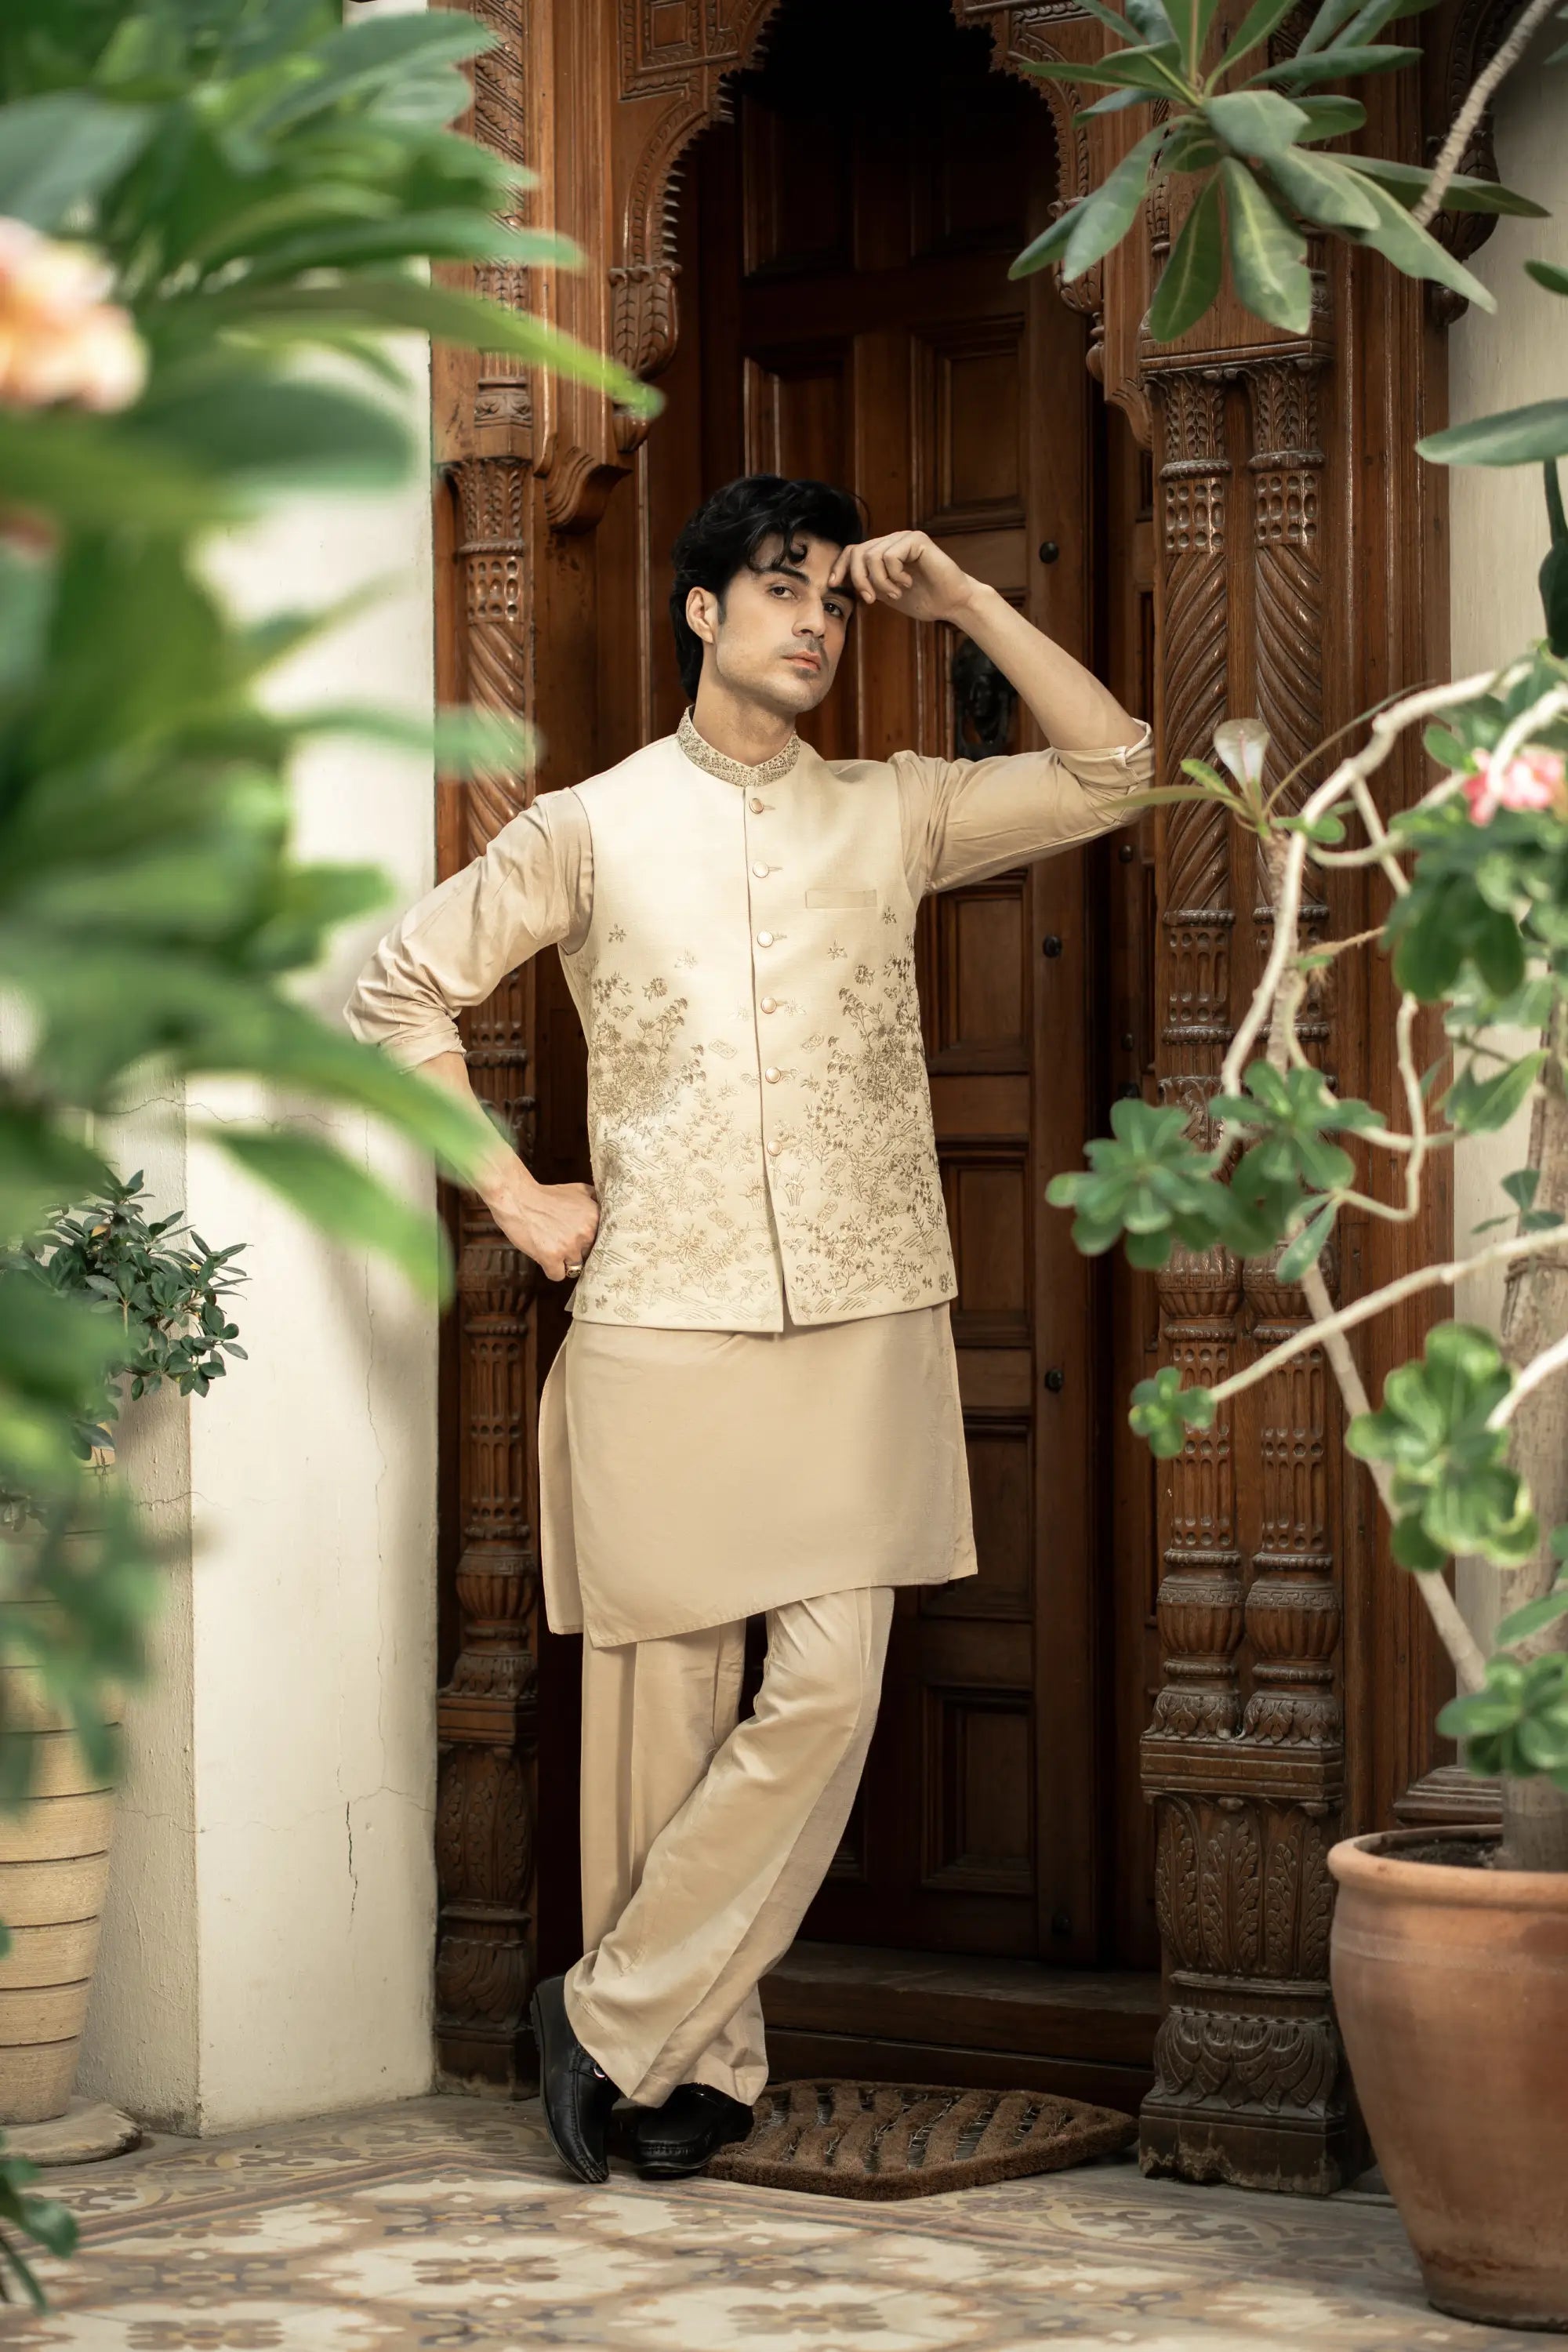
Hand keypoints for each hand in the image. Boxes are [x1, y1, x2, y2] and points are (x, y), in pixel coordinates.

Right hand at [486, 1165, 599, 1281]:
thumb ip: (596, 1200)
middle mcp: (586, 1233)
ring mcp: (569, 1247)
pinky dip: (551, 1269)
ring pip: (575, 1267)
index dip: (589, 1241)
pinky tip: (545, 1257)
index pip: (602, 1242)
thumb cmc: (547, 1195)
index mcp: (595, 1217)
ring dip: (564, 1261)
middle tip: (561, 1240)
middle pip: (588, 1255)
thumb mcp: (579, 1190)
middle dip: (576, 1250)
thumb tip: (608, 1209)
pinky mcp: (552, 1258)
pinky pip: (558, 1276)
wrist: (518, 1199)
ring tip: (552, 1247)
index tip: (579, 1239)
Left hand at [828, 529, 980, 627]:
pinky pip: (890, 556)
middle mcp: (893, 540)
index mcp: (883, 552)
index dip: (840, 566)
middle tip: (871, 599)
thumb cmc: (924, 600)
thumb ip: (868, 583)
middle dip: (859, 579)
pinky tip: (908, 583)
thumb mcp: (886, 594)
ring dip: (881, 582)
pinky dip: (895, 575)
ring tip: (896, 593)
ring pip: (873, 556)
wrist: (952, 604)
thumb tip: (839, 580)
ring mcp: (904, 538)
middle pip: (858, 552)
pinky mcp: (916, 539)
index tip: (833, 584)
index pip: (853, 551)